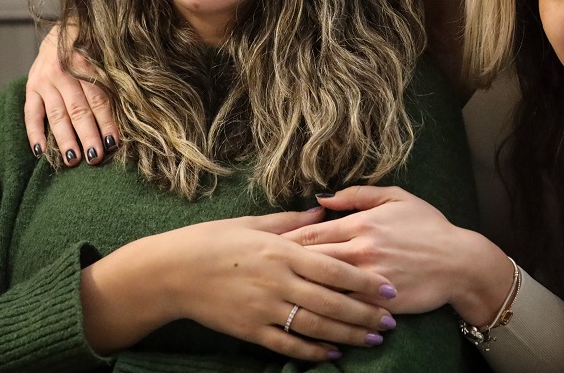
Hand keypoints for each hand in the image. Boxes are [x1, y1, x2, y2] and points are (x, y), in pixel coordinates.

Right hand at [24, 23, 116, 164]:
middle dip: (88, 135)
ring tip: (72, 160)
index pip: (99, 98)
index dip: (106, 121)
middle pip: (78, 110)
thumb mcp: (104, 52)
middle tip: (95, 157)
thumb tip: (132, 106)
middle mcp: (63, 72)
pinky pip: (31, 113)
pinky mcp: (30, 86)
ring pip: (56, 115)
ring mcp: (44, 80)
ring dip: (64, 139)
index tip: (113, 142)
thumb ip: (112, 76)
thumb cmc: (93, 45)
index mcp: (85, 63)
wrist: (63, 28)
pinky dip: (34, 133)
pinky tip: (40, 152)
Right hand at [82, 209, 398, 361]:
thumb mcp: (252, 224)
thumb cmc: (212, 241)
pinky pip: (288, 345)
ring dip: (348, 335)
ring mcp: (264, 309)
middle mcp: (278, 282)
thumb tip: (322, 209)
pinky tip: (334, 353)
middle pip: (332, 302)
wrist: (172, 272)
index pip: (333, 268)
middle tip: (391, 321)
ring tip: (373, 339)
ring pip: (316, 326)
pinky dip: (314, 351)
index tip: (388, 288)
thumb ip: (290, 220)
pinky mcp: (250, 330)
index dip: (364, 281)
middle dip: (365, 314)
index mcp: (281, 251)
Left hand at [283, 186, 512, 325]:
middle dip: (284, 266)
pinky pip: (345, 307)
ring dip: (300, 289)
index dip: (285, 240)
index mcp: (362, 224)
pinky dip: (325, 311)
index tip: (266, 246)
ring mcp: (369, 278)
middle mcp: (362, 250)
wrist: (459, 262)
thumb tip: (322, 198)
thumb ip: (358, 195)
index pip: (311, 232)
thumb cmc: (428, 226)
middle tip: (262, 270)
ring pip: (324, 286)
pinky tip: (308, 314)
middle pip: (310, 259)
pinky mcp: (379, 302)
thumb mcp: (397, 198)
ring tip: (278, 293)